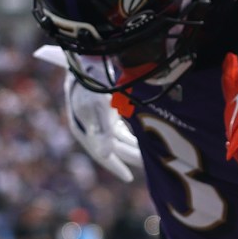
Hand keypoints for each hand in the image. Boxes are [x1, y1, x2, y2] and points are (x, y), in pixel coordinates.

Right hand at [35, 44, 140, 181]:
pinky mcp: (107, 112)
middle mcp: (90, 128)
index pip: (102, 155)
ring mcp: (99, 120)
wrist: (87, 60)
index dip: (116, 168)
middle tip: (152, 164)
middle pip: (115, 148)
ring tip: (153, 154)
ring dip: (134, 146)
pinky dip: (132, 134)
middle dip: (132, 156)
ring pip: (119, 140)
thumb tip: (104, 155)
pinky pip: (121, 129)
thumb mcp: (95, 106)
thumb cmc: (91, 82)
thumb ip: (101, 132)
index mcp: (84, 131)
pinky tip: (145, 138)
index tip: (130, 178)